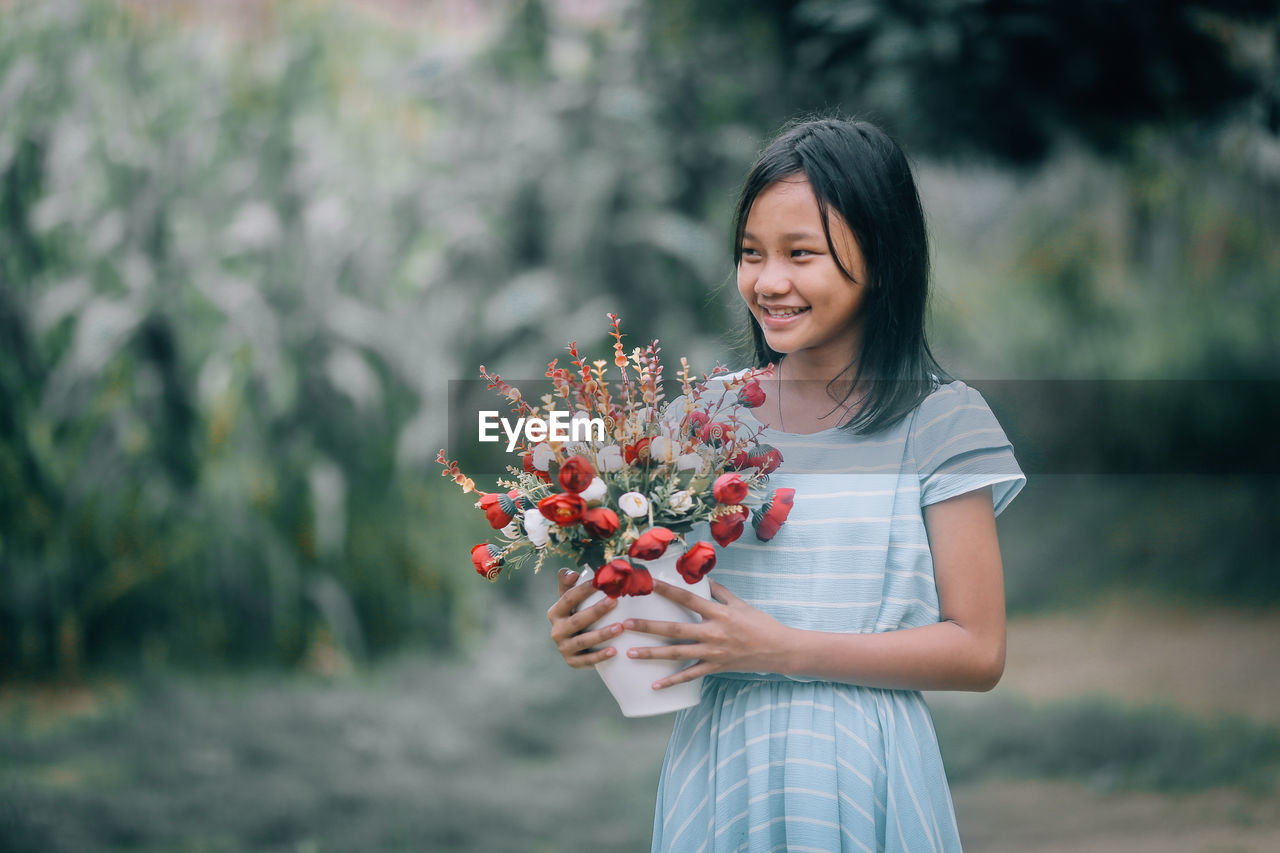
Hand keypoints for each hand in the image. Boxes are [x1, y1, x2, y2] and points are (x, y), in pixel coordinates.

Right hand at [547, 568, 624, 668]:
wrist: (576, 645)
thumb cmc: (577, 614)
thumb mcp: (570, 599)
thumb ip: (568, 582)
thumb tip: (572, 573)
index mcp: (555, 612)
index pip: (568, 598)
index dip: (584, 589)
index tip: (601, 582)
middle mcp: (556, 631)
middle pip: (577, 620)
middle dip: (596, 610)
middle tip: (614, 600)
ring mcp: (563, 648)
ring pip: (583, 641)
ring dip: (602, 634)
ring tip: (620, 627)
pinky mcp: (572, 662)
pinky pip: (587, 660)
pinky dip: (600, 656)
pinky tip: (615, 650)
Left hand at [622, 580, 793, 688]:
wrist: (779, 650)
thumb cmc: (760, 623)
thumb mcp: (739, 604)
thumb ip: (719, 592)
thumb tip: (702, 578)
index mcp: (718, 613)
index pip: (687, 598)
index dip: (666, 590)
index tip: (647, 584)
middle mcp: (713, 633)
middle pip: (674, 629)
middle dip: (648, 626)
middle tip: (625, 624)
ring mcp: (713, 653)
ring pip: (677, 654)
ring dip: (652, 654)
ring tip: (630, 653)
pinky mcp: (715, 668)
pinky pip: (690, 676)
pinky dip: (672, 681)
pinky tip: (655, 685)